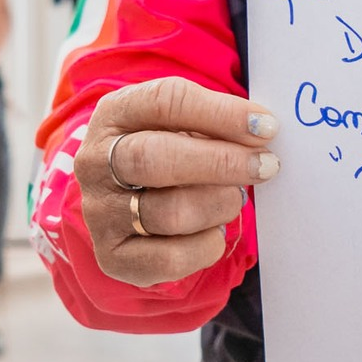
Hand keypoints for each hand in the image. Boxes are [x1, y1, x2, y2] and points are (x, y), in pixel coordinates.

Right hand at [77, 77, 279, 287]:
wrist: (129, 201)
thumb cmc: (170, 150)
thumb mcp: (183, 123)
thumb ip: (216, 123)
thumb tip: (262, 131)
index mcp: (115, 114)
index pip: (165, 102)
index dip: (221, 114)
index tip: (266, 127)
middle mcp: (96, 162)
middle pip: (156, 158)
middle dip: (221, 162)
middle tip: (266, 165)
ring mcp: (100, 212)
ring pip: (170, 212)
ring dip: (219, 204)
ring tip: (234, 197)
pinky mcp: (113, 257)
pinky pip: (171, 259)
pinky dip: (207, 244)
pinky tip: (214, 230)